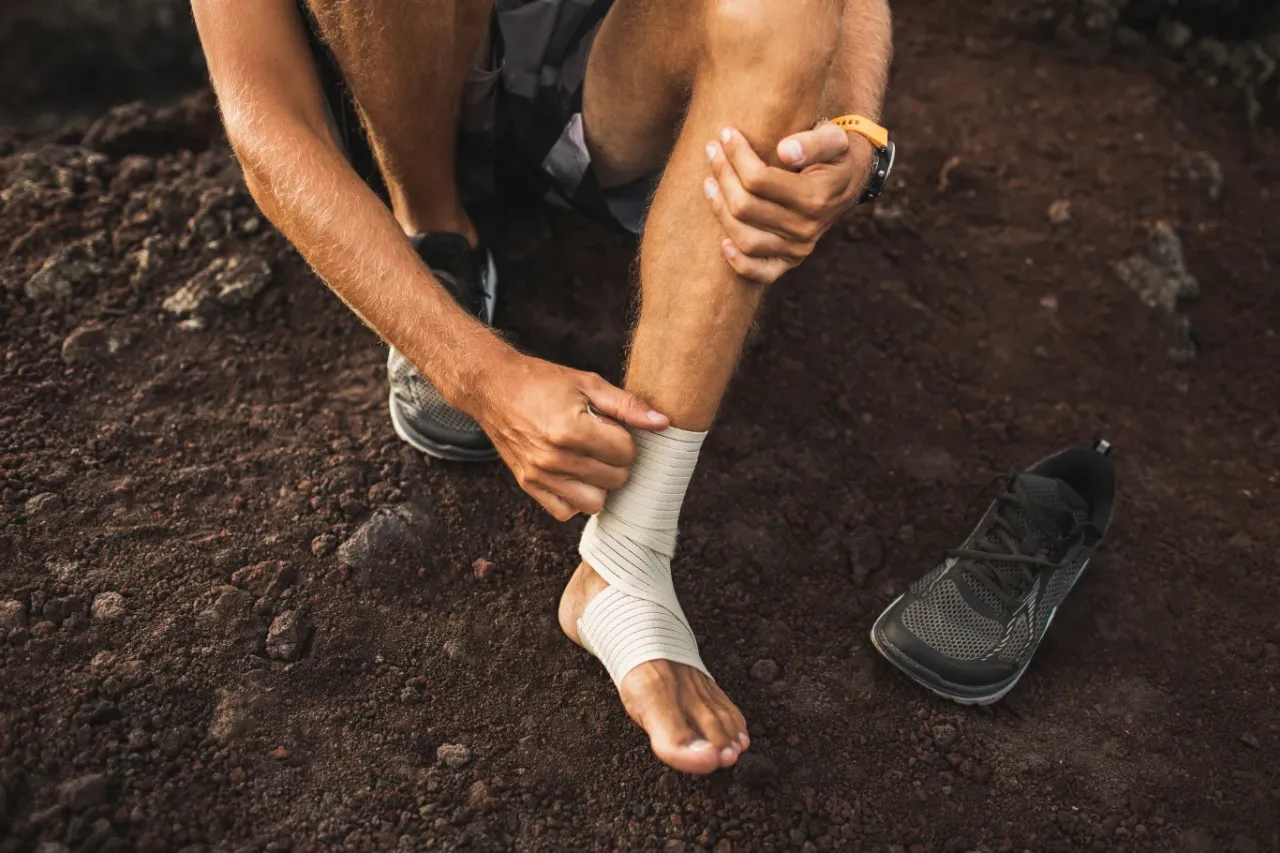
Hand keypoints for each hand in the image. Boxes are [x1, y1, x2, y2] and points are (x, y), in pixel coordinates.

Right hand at [472, 353, 668, 520]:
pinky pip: (565, 511)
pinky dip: (575, 498)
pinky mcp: (528, 484)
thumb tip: (663, 423)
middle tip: (603, 443)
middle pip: (615, 479)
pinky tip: (575, 476)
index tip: (611, 427)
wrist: (494, 388)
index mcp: (571, 429)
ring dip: (600, 484)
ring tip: (592, 461)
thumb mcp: (588, 383)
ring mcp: (539, 475)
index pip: (625, 453)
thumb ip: (627, 406)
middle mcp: (554, 457)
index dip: (625, 439)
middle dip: (617, 461)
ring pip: (594, 502)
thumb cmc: (543, 382)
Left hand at [703, 123, 871, 283]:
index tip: (726, 134)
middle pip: (745, 207)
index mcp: (815, 197)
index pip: (759, 179)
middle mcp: (806, 228)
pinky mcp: (791, 261)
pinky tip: (722, 242)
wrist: (848, 181)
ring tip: (708, 182)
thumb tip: (784, 151)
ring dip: (719, 211)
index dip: (737, 156)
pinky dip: (739, 263)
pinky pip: (762, 273)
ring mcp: (798, 248)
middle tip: (712, 150)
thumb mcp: (834, 138)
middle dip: (723, 175)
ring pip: (745, 239)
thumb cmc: (835, 154)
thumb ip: (814, 142)